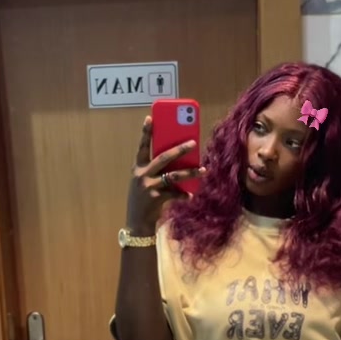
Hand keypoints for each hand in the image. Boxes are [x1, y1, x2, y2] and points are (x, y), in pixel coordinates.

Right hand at [126, 116, 203, 235]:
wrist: (137, 221)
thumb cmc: (143, 198)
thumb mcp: (144, 181)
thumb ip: (154, 170)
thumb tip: (178, 160)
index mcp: (138, 167)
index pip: (142, 146)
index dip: (146, 133)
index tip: (150, 118)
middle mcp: (142, 174)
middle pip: (163, 157)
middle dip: (180, 149)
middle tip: (193, 142)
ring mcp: (149, 186)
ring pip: (174, 175)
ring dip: (190, 172)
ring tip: (203, 169)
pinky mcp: (156, 198)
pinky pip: (175, 193)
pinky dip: (184, 194)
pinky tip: (190, 195)